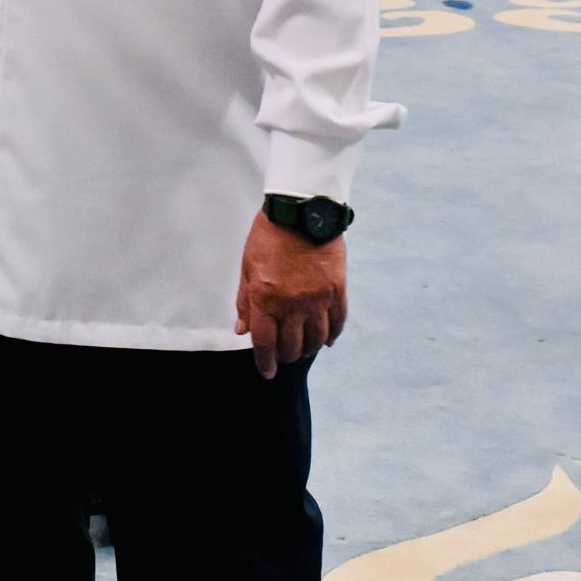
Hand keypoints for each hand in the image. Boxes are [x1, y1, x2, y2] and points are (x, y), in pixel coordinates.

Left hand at [234, 216, 347, 379]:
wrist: (302, 209)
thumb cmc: (269, 236)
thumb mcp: (247, 267)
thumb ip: (245, 302)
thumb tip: (242, 330)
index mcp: (266, 298)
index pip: (265, 343)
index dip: (265, 362)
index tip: (267, 371)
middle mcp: (293, 304)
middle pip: (292, 346)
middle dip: (286, 356)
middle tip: (284, 355)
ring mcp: (318, 298)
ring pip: (316, 340)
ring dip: (309, 349)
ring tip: (304, 347)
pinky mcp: (337, 290)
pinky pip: (337, 323)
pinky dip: (332, 335)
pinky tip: (326, 339)